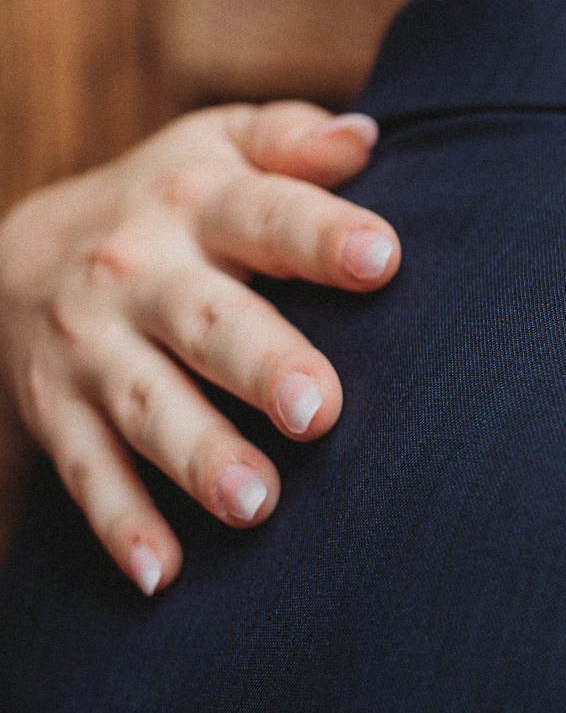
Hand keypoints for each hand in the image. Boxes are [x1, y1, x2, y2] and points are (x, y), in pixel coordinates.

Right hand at [0, 103, 400, 594]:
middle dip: (261, 366)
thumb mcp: (221, 147)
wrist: (17, 251)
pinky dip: (122, 525)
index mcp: (196, 203)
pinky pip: (87, 474)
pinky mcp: (55, 413)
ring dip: (199, 458)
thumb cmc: (175, 201)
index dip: (323, 234)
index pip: (267, 214)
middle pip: (206, 321)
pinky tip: (164, 574)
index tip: (383, 258)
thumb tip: (365, 138)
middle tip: (320, 412)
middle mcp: (137, 274)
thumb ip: (292, 141)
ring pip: (146, 407)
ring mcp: (90, 349)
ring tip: (258, 503)